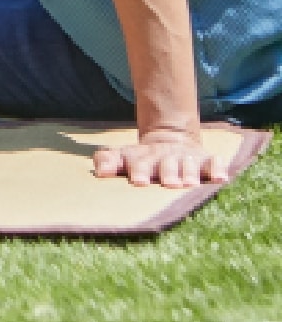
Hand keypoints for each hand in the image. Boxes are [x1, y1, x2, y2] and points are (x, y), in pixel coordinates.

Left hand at [93, 129, 228, 188]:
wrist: (170, 139)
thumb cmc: (142, 159)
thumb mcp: (123, 156)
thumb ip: (108, 161)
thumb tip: (99, 170)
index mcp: (143, 159)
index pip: (139, 164)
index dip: (139, 171)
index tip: (138, 180)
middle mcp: (166, 159)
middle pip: (166, 165)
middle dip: (168, 173)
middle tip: (169, 182)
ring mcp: (186, 160)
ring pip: (189, 166)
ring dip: (189, 173)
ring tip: (190, 183)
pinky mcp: (205, 161)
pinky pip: (214, 164)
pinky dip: (217, 168)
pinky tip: (221, 177)